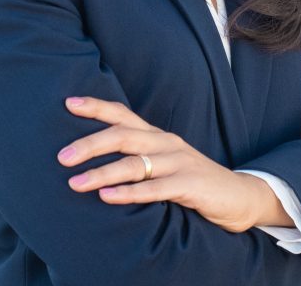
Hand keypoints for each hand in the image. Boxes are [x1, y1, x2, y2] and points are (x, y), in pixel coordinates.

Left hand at [58, 96, 263, 232]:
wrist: (238, 197)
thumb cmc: (191, 181)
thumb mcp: (163, 164)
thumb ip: (136, 159)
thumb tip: (92, 160)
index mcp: (157, 136)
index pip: (123, 115)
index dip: (96, 107)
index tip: (68, 103)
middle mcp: (166, 143)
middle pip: (123, 136)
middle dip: (90, 143)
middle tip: (62, 156)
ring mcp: (179, 162)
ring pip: (134, 163)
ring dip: (102, 173)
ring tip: (75, 184)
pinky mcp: (190, 184)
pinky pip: (155, 188)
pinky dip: (130, 193)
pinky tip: (108, 198)